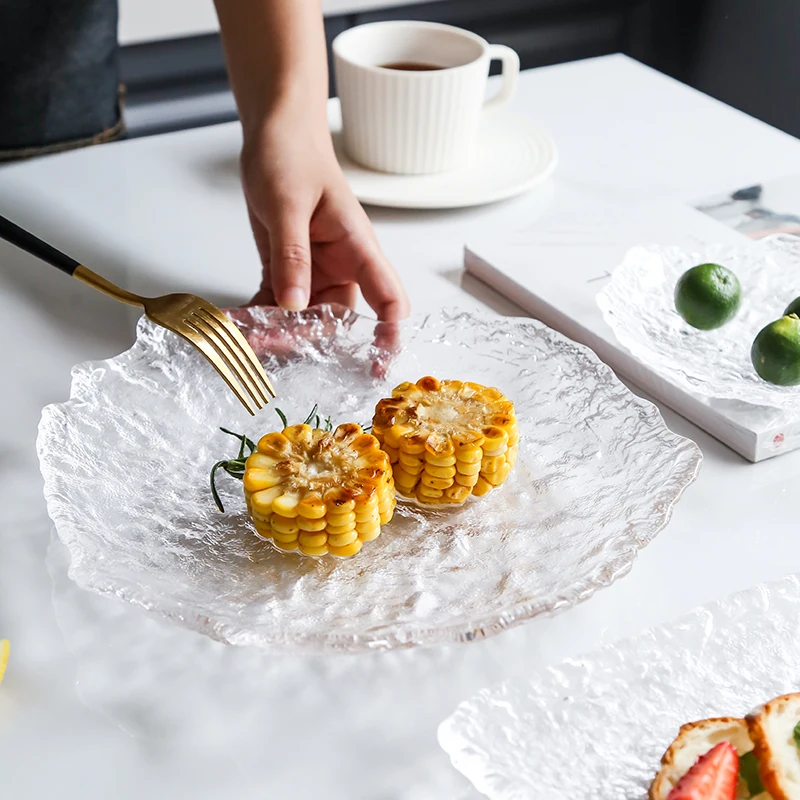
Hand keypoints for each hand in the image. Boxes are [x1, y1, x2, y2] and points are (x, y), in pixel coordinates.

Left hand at [240, 104, 409, 321]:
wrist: (275, 133)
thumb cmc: (293, 155)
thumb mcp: (288, 204)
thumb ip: (292, 256)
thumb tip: (294, 306)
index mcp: (357, 248)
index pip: (388, 298)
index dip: (388, 334)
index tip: (377, 364)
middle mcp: (340, 266)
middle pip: (334, 318)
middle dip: (304, 337)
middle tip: (266, 342)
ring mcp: (313, 270)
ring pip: (302, 317)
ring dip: (276, 330)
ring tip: (244, 336)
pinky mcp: (287, 269)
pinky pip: (276, 302)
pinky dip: (258, 315)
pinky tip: (239, 322)